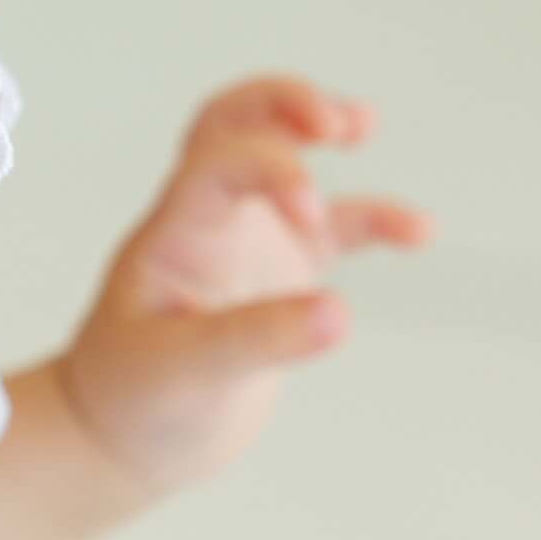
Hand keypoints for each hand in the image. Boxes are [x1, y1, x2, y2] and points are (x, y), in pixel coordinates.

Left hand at [55, 71, 430, 497]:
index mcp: (173, 232)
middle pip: (235, 125)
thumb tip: (338, 315)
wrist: (122, 436)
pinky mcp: (279, 277)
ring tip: (361, 123)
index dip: (270, 167)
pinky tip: (418, 231)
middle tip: (333, 121)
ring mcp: (244, 243)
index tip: (309, 210)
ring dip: (319, 130)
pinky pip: (333, 231)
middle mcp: (208, 222)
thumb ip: (257, 340)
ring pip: (280, 160)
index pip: (218, 163)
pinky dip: (374, 220)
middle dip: (282, 103)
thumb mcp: (182, 372)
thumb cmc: (131, 397)